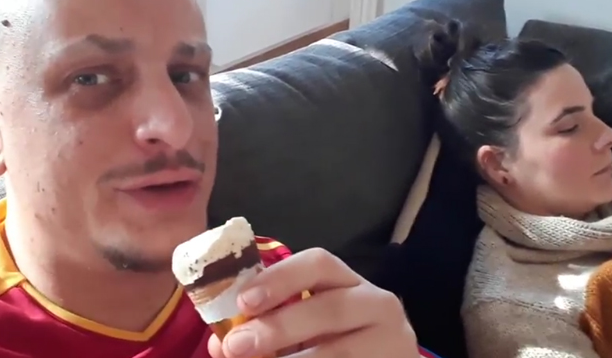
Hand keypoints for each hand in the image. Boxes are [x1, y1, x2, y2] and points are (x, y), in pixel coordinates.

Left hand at [207, 247, 418, 357]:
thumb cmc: (336, 342)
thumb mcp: (303, 328)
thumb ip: (265, 327)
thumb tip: (219, 344)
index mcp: (349, 282)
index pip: (319, 264)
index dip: (280, 279)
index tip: (243, 301)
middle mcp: (377, 304)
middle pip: (329, 308)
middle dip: (278, 327)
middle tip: (236, 345)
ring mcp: (392, 341)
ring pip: (341, 351)